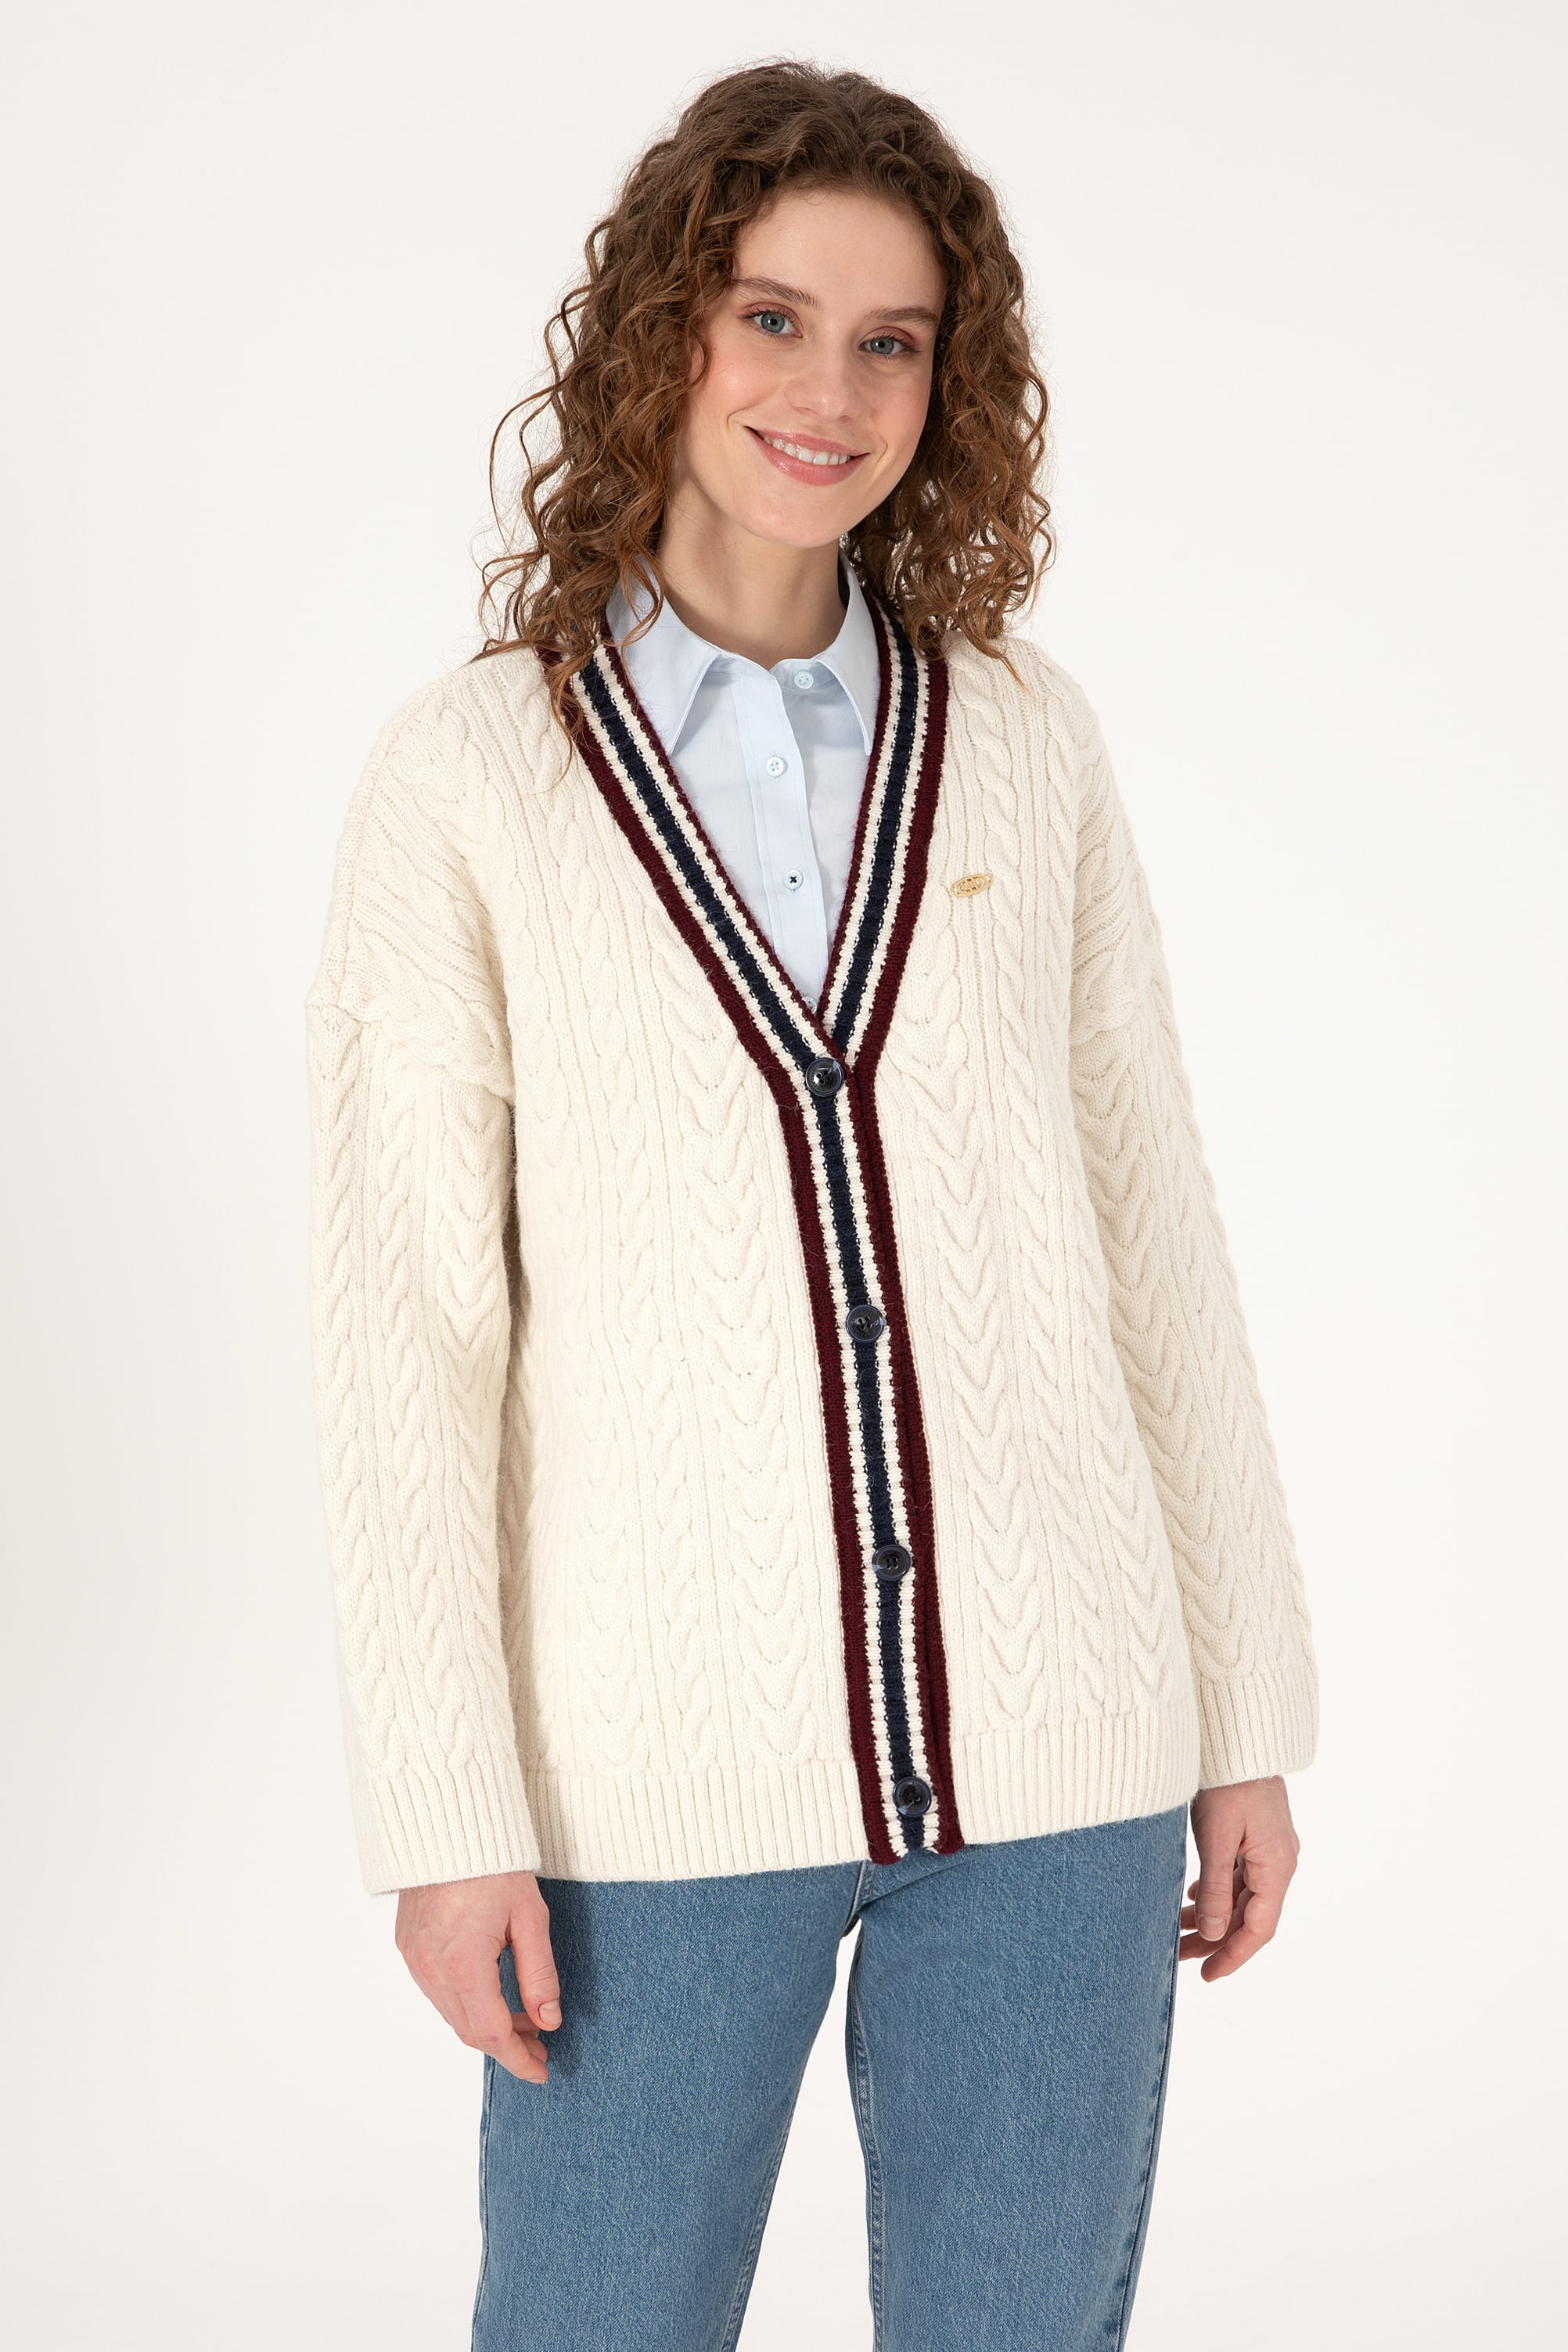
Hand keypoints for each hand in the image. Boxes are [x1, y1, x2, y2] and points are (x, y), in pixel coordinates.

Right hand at [395, 1870, 561, 2083]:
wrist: (446, 1824)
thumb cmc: (494, 1864)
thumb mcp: (530, 1917)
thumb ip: (539, 1974)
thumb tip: (549, 2020)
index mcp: (464, 1965)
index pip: (493, 2034)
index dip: (519, 2059)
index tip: (541, 2071)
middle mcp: (432, 1969)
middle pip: (470, 2030)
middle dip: (506, 2046)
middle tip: (539, 2046)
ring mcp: (414, 1959)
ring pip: (452, 2014)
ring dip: (486, 2024)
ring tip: (524, 2019)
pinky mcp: (407, 1947)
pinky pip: (436, 1991)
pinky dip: (465, 2002)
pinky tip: (492, 1994)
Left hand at [1180, 1775, 1299, 1981]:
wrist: (1239, 1736)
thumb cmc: (1229, 1782)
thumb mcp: (1216, 1838)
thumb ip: (1217, 1890)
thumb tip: (1214, 1934)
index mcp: (1276, 1867)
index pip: (1258, 1929)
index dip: (1233, 1956)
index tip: (1207, 1975)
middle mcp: (1279, 1861)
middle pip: (1250, 1915)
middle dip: (1216, 1940)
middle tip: (1181, 1956)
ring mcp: (1268, 1848)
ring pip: (1243, 1895)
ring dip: (1214, 1915)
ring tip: (1179, 1929)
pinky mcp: (1256, 1834)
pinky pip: (1240, 1874)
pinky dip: (1218, 1890)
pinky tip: (1196, 1896)